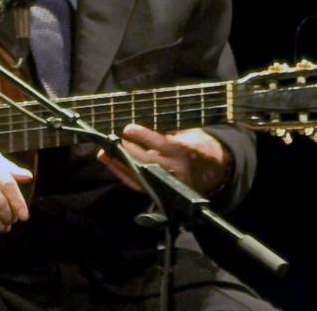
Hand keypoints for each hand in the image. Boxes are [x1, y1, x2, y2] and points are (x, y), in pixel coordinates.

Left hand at [97, 124, 230, 193]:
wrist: (212, 171)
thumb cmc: (196, 146)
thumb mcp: (189, 134)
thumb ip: (169, 133)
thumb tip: (144, 125)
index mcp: (183, 150)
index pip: (161, 143)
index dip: (144, 136)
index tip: (128, 128)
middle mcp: (174, 168)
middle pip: (147, 162)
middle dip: (128, 151)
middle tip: (112, 141)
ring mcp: (167, 182)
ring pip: (140, 175)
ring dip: (120, 164)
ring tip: (104, 153)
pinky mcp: (161, 191)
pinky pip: (139, 185)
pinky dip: (124, 174)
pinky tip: (111, 164)